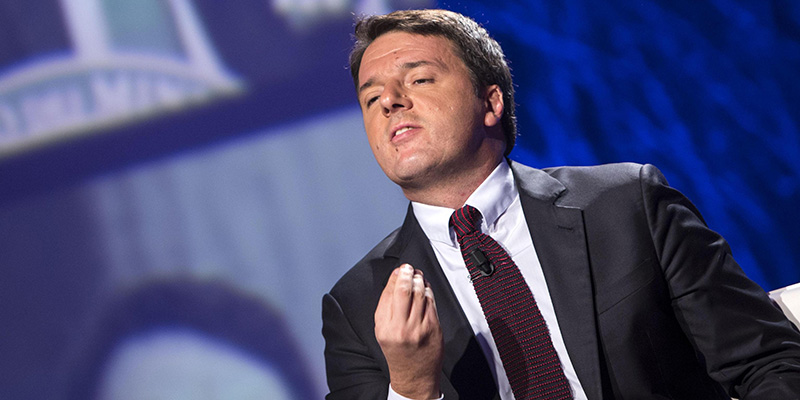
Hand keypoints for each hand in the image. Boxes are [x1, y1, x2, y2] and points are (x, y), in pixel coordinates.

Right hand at [375, 264, 442, 398]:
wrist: (414, 375)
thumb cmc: (399, 352)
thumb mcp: (383, 331)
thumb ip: (386, 306)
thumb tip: (395, 280)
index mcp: (384, 327)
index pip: (388, 294)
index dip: (395, 277)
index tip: (399, 270)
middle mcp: (401, 327)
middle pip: (405, 291)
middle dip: (408, 274)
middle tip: (409, 267)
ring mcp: (419, 327)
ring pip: (420, 294)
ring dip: (420, 279)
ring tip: (417, 275)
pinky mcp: (434, 327)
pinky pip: (431, 302)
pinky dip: (428, 291)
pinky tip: (426, 287)